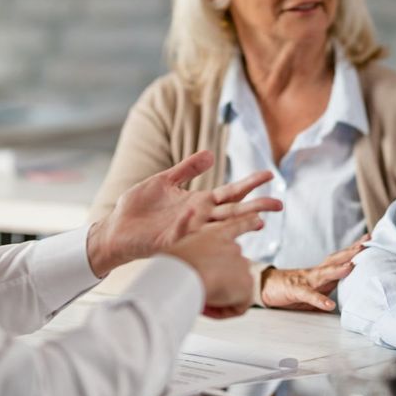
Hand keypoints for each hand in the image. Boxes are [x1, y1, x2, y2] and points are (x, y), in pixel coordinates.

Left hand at [87, 151, 281, 275]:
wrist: (116, 229)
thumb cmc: (139, 208)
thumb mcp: (164, 181)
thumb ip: (187, 169)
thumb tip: (211, 154)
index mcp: (198, 203)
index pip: (230, 193)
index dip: (249, 184)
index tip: (269, 174)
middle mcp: (198, 218)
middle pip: (232, 211)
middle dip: (255, 207)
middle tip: (279, 204)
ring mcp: (187, 230)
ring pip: (218, 226)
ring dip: (237, 223)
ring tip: (259, 221)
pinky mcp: (171, 240)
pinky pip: (187, 232)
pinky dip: (196, 225)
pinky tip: (207, 215)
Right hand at [166, 213, 260, 318]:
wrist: (182, 274)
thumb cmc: (171, 263)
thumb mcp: (176, 246)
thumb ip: (188, 242)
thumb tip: (193, 233)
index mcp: (216, 234)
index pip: (236, 226)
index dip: (248, 222)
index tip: (258, 220)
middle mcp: (233, 247)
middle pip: (234, 268)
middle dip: (219, 282)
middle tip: (198, 290)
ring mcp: (242, 265)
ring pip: (233, 290)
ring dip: (218, 298)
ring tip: (197, 298)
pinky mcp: (247, 285)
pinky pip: (237, 306)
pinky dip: (222, 311)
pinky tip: (206, 307)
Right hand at [259, 234, 369, 311]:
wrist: (266, 287)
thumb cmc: (293, 288)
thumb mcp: (316, 288)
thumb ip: (331, 288)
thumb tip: (349, 296)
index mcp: (322, 271)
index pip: (340, 257)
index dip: (354, 249)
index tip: (370, 239)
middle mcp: (316, 272)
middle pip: (335, 259)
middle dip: (351, 252)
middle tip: (366, 244)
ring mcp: (305, 280)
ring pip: (323, 273)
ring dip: (337, 270)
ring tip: (351, 267)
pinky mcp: (295, 291)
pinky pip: (309, 296)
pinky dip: (319, 300)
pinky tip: (329, 305)